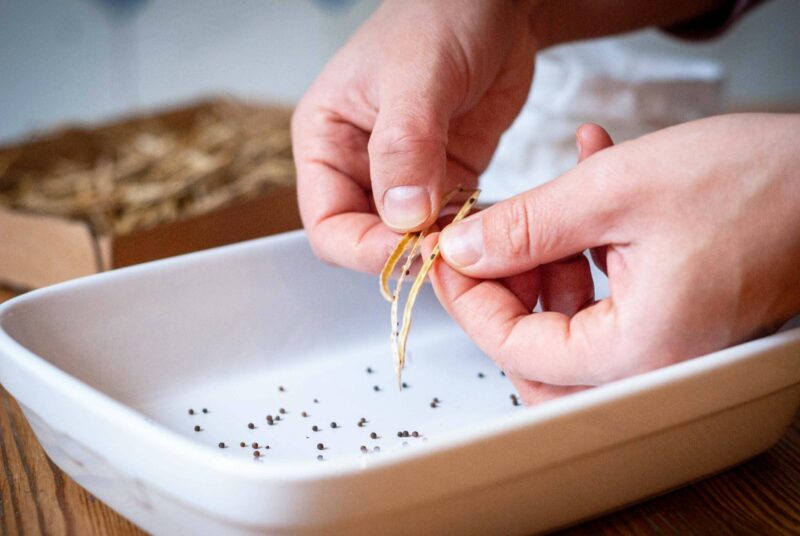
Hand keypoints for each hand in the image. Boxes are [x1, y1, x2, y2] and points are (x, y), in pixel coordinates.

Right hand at [291, 0, 536, 272]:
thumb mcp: (417, 76)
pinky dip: (468, 238)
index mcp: (327, 141)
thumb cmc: (441, 14)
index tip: (413, 253)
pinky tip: (493, 234)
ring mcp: (405, 177)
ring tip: (476, 249)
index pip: (328, 224)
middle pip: (369, 241)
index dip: (365, 249)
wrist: (495, 2)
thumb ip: (405, 146)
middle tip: (451, 257)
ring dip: (443, 252)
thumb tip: (402, 217)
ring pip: (412, 241)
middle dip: (406, 255)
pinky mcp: (446, 179)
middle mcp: (359, 166)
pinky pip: (450, 226)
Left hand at [428, 114, 799, 403]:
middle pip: (538, 353)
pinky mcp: (673, 321)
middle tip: (492, 237)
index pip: (516, 349)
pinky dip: (584, 256)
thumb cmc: (758, 183)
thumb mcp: (614, 191)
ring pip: (568, 328)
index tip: (447, 258)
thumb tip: (466, 252)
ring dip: (546, 266)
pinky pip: (606, 305)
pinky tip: (585, 194)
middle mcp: (654, 366)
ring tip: (552, 207)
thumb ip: (526, 227)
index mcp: (638, 351)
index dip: (470, 300)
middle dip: (507, 288)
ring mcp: (666, 348)